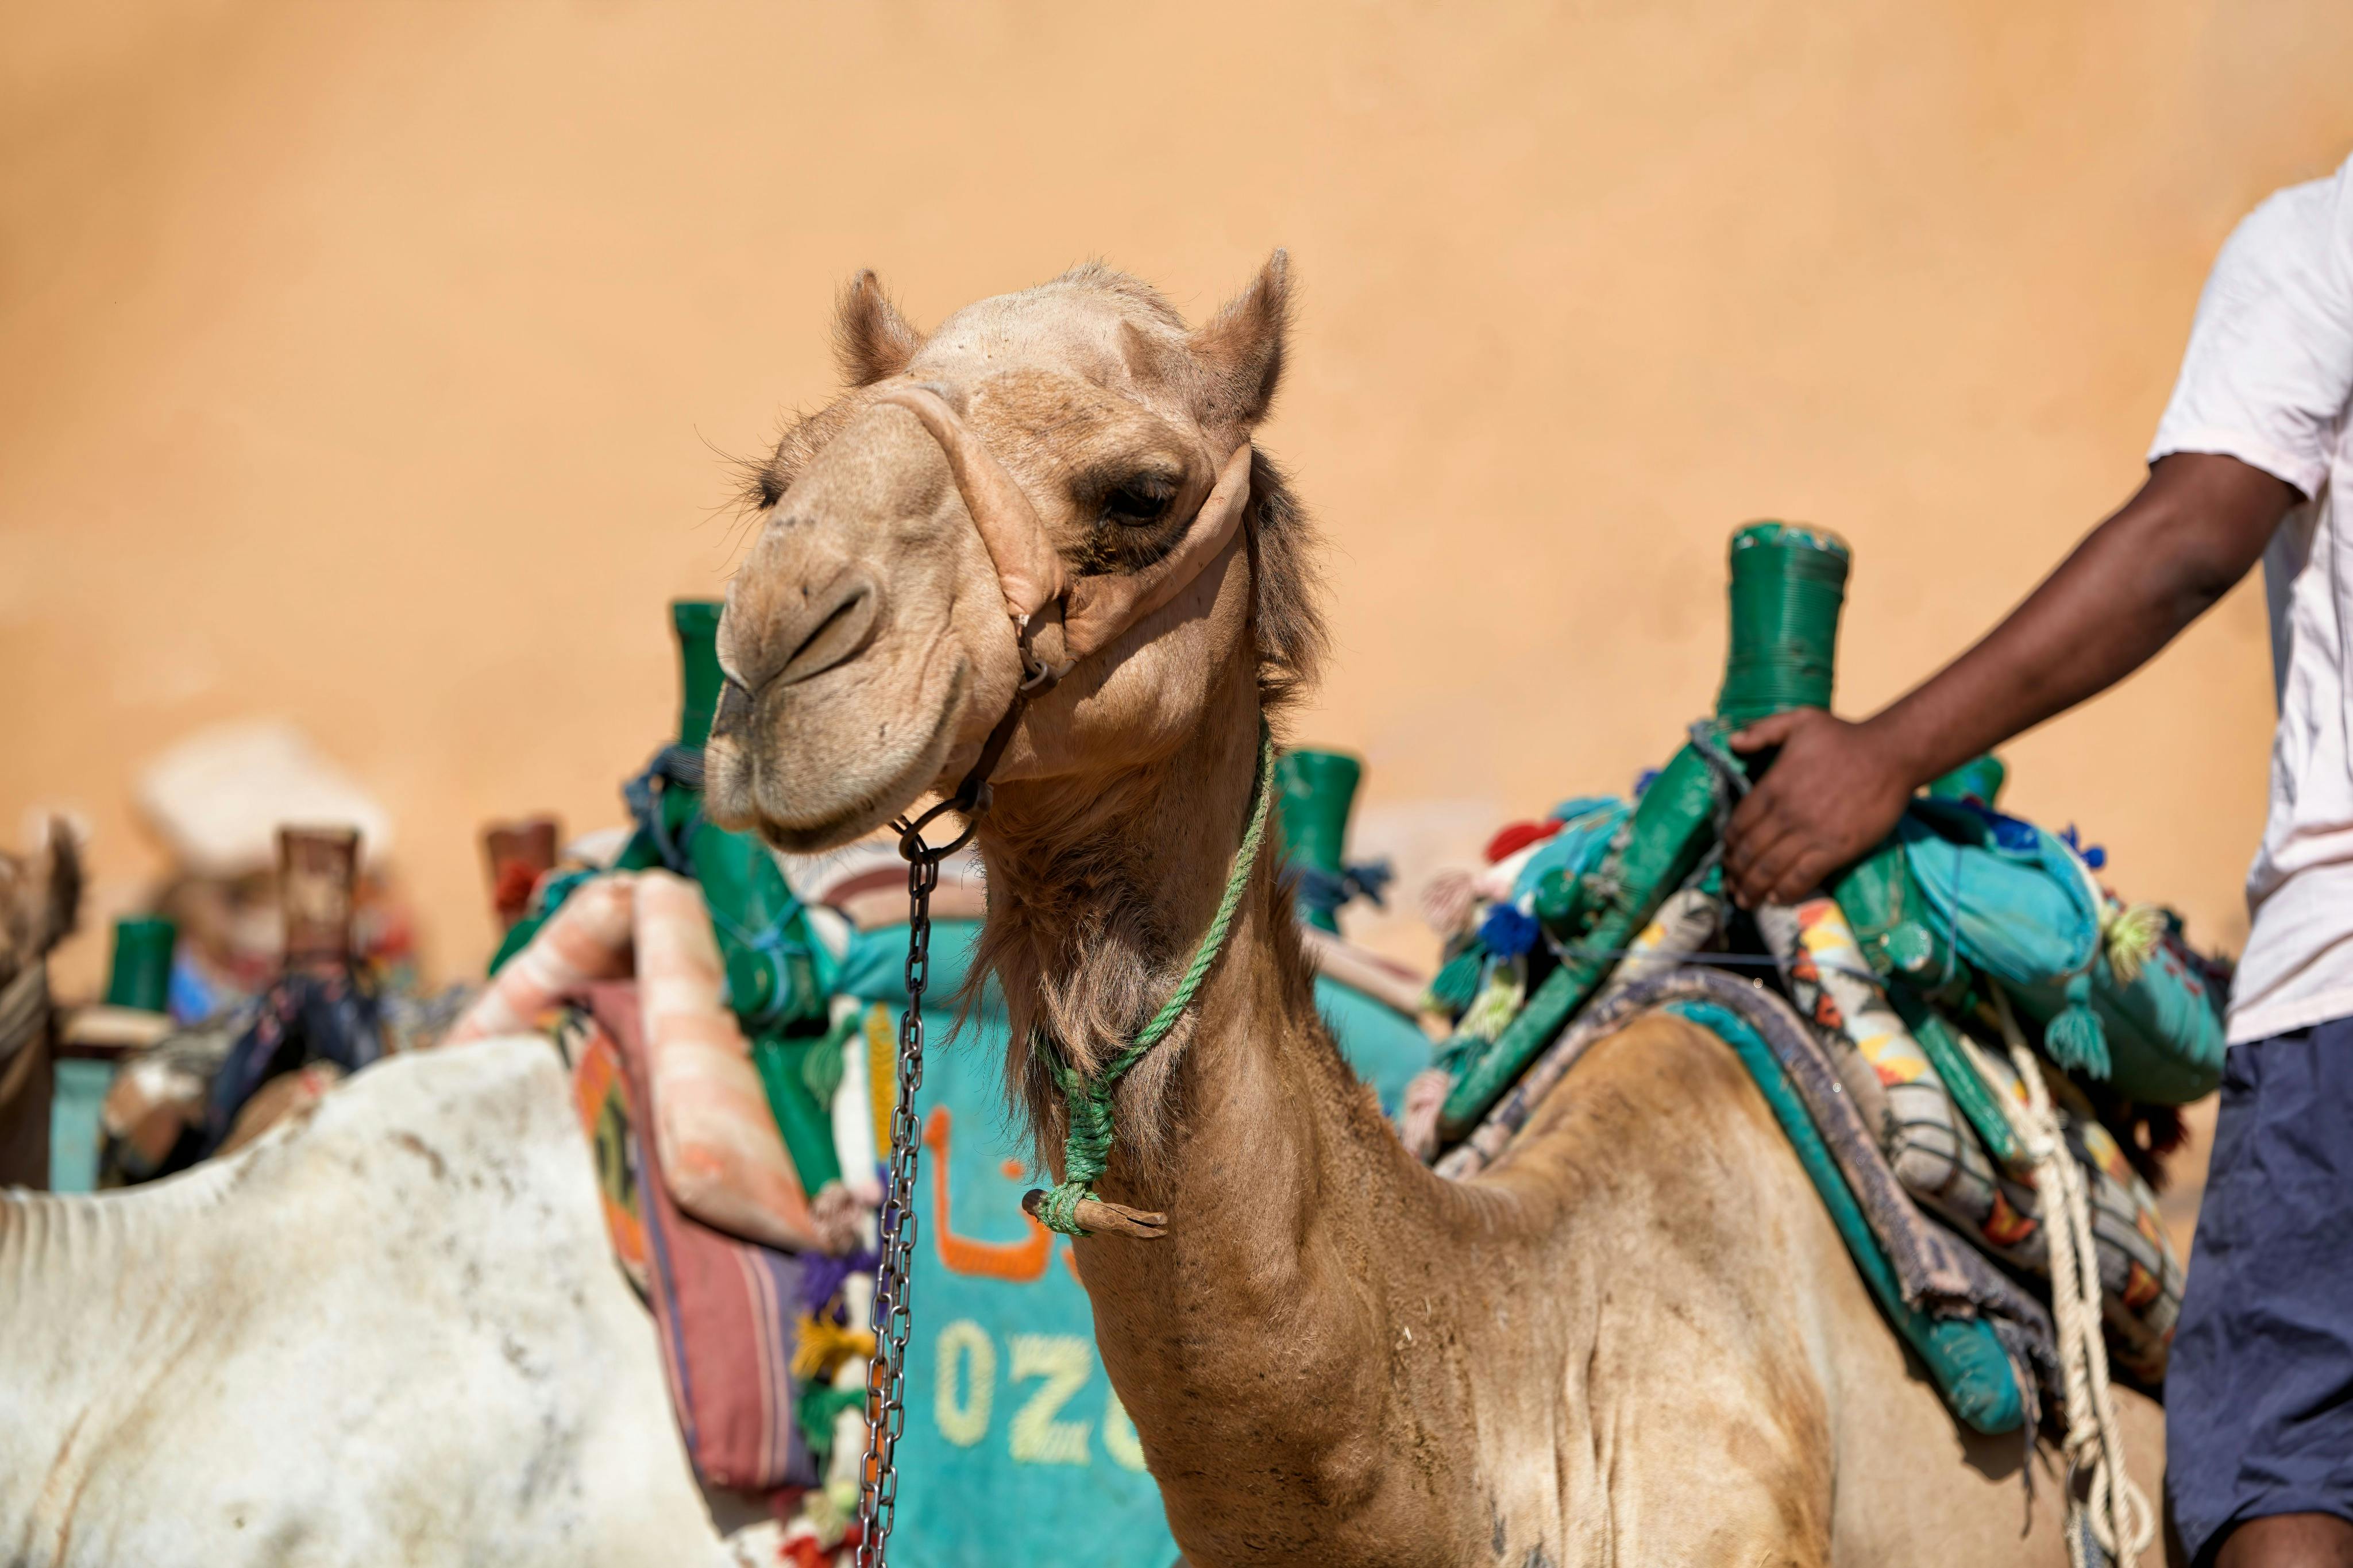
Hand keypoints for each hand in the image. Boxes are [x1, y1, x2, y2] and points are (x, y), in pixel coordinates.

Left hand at [1722, 709, 1915, 907]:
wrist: (1891, 755)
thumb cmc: (1845, 737)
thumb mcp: (1799, 720)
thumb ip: (1763, 730)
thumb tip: (1732, 743)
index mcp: (1773, 787)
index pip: (1738, 824)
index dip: (1728, 846)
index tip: (1726, 857)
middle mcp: (1786, 814)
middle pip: (1749, 852)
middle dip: (1735, 873)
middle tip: (1731, 886)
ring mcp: (1811, 834)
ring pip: (1770, 870)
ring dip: (1752, 889)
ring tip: (1745, 901)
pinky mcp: (1836, 849)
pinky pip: (1802, 878)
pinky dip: (1785, 892)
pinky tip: (1775, 899)